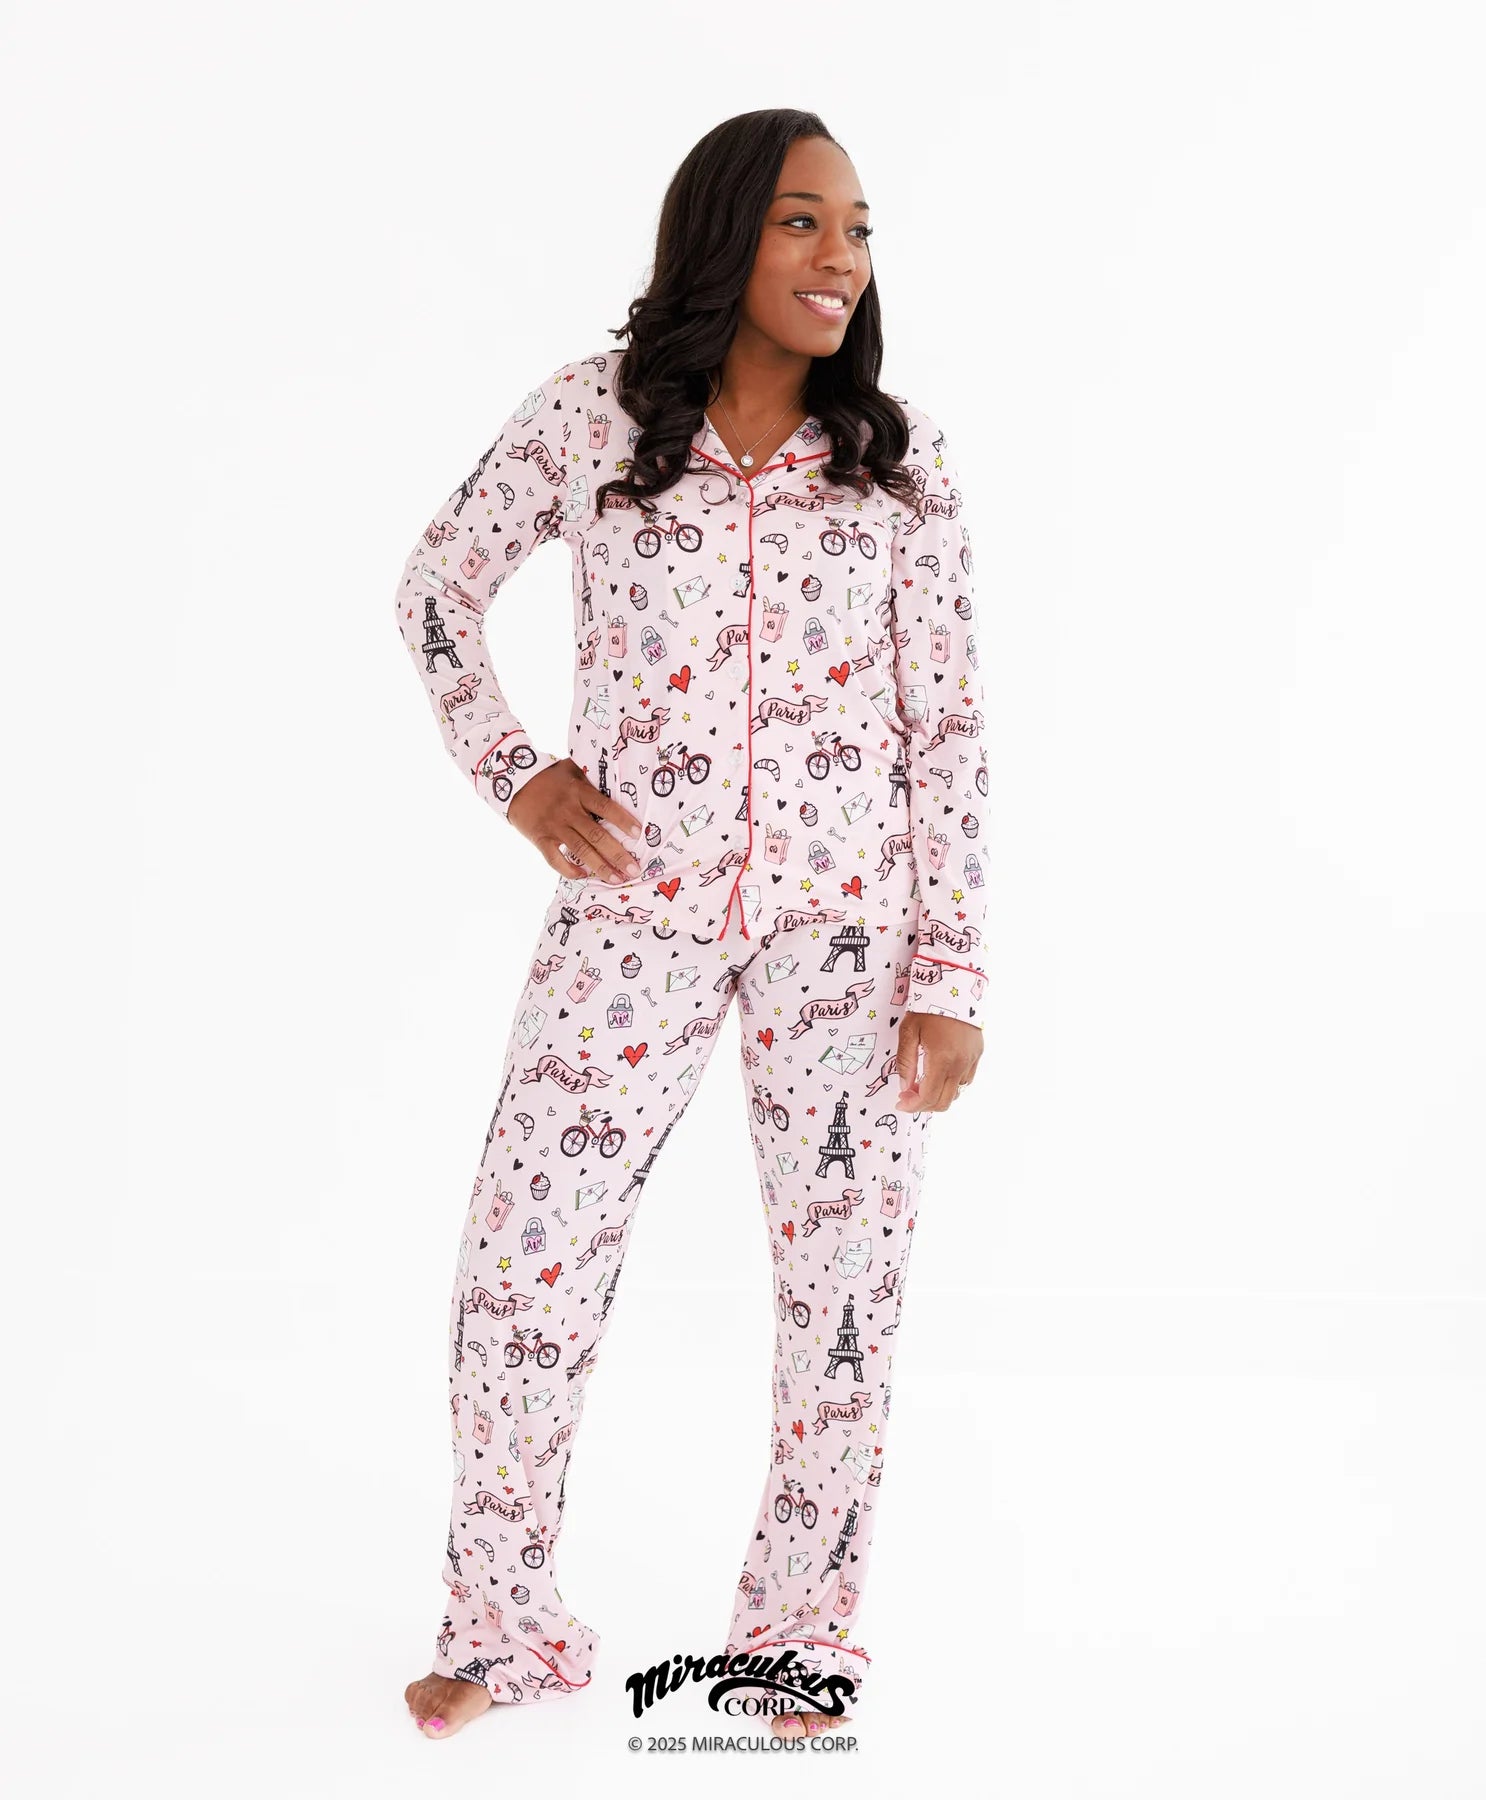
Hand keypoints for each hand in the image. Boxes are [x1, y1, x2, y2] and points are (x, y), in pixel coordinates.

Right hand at [508, 759, 646, 883]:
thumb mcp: (571, 769)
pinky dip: (568, 870)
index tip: (638, 833)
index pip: (605, 807)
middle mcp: (568, 811)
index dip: (622, 820)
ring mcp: (554, 826)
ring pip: (580, 850)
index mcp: (579, 792)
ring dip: (600, 867)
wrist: (514, 783)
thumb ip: (591, 777)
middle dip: (617, 854)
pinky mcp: (541, 838)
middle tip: (633, 869)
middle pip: (596, 835)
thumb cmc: (549, 776)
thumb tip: (618, 776)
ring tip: (616, 879)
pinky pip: (555, 859)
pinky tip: (583, 875)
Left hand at [895, 1010, 982, 1112]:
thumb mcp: (909, 1031)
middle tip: (908, 1096)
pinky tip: (939, 1074)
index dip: (913, 1106)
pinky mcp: (978, 1054)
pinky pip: (966, 1080)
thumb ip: (906, 1062)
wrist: (956, 987)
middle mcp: (961, 1064)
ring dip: (938, 1095)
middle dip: (924, 1105)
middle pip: (944, 1102)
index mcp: (943, 1059)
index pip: (928, 1097)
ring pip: (956, 1093)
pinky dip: (951, 1084)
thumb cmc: (929, 1006)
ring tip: (922, 1084)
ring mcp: (972, 1060)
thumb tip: (905, 1087)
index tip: (901, 1103)